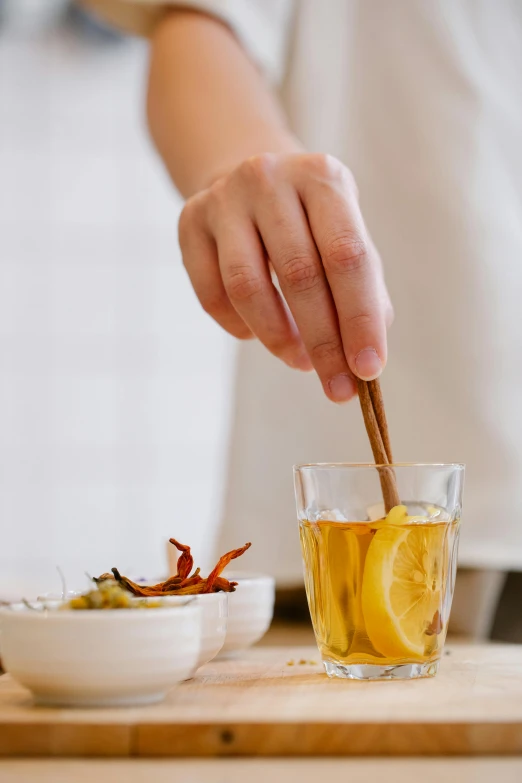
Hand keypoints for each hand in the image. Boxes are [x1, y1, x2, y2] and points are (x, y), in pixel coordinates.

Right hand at [178, 153, 392, 401]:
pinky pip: (212, 294)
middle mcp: (270, 178)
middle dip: (323, 343)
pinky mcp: (189, 222)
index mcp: (322, 178)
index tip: (368, 370)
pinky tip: (257, 334)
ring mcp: (224, 199)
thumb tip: (364, 360)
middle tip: (337, 388)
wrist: (247, 178)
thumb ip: (363, 290)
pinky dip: (239, 328)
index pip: (347, 255)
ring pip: (247, 287)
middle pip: (299, 274)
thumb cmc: (309, 223)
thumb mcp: (344, 237)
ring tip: (298, 360)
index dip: (360, 318)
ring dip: (277, 338)